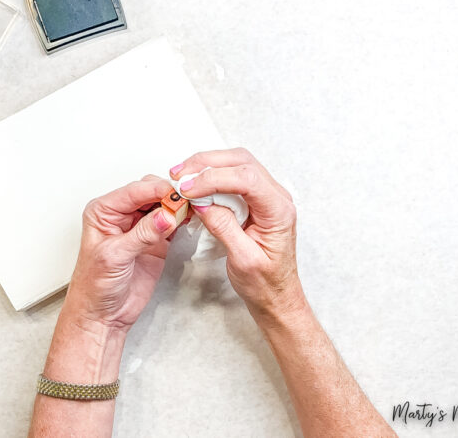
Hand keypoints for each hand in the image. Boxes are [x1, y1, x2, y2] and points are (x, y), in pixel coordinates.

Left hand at [63, 175, 177, 332]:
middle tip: (186, 202)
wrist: (103, 315)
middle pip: (151, 192)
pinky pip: (172, 222)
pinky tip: (190, 218)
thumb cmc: (94, 286)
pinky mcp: (155, 241)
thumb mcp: (115, 256)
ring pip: (163, 205)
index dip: (157, 190)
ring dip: (178, 206)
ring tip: (192, 208)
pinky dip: (182, 219)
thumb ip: (142, 234)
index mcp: (103, 211)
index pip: (134, 191)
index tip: (177, 193)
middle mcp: (121, 215)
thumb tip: (165, 215)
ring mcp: (140, 227)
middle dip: (169, 195)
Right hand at [170, 148, 302, 322]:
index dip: (213, 178)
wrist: (276, 295)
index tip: (188, 189)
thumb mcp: (242, 260)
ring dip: (207, 165)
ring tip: (182, 176)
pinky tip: (195, 183)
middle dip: (207, 163)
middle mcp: (276, 197)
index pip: (247, 179)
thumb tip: (202, 202)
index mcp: (278, 211)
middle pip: (241, 161)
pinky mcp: (255, 200)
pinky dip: (211, 175)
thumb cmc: (265, 283)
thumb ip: (224, 227)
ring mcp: (266, 196)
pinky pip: (233, 176)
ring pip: (237, 163)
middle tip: (179, 174)